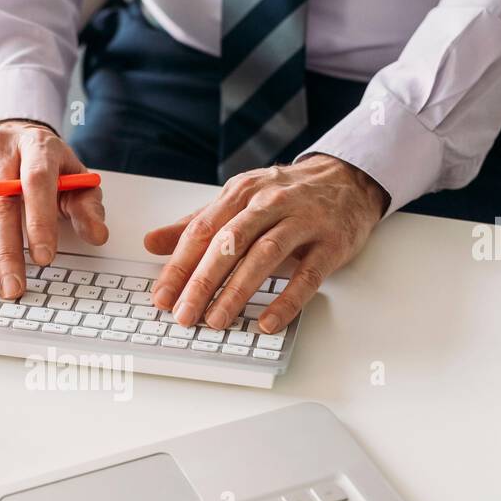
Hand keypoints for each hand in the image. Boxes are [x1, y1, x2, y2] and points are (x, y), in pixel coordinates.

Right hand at [0, 120, 106, 298]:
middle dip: (6, 249)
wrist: (15, 137)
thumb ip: (87, 208)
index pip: (36, 181)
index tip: (44, 258)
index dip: (39, 221)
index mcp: (36, 145)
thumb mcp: (75, 180)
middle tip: (13, 286)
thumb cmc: (47, 166)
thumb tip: (97, 235)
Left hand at [145, 155, 388, 332]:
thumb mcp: (238, 201)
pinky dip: (286, 300)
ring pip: (264, 256)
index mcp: (240, 194)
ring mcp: (302, 222)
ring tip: (216, 320)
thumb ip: (197, 224)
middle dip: (202, 281)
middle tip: (184, 314)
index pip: (201, 231)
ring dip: (237, 291)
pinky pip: (307, 275)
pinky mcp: (330, 243)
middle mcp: (269, 203)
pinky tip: (268, 322)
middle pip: (229, 243)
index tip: (162, 297)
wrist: (348, 179)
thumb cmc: (287, 195)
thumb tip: (152, 242)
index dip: (179, 266)